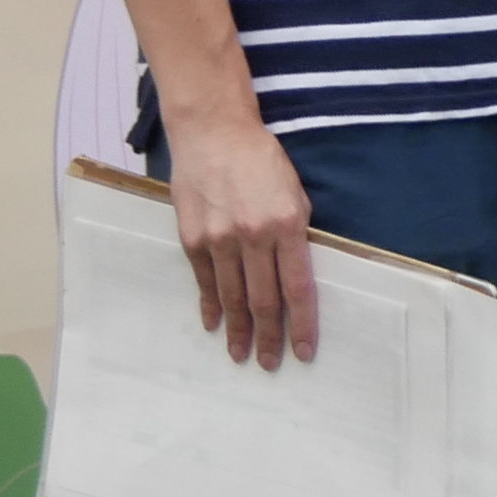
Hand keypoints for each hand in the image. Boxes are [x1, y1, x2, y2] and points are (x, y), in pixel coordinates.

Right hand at [170, 107, 315, 368]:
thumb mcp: (296, 193)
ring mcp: (219, 239)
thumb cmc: (262, 160)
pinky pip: (204, 281)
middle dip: (268, 338)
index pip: (299, 288)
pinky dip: (211, 306)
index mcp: (287, 225)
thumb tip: (296, 275)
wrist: (213, 132)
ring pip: (232, 297)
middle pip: (263, 301)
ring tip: (241, 354)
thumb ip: (297, 234)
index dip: (302, 325)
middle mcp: (253, 236)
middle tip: (269, 364)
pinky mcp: (192, 238)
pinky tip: (215, 324)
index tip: (304, 352)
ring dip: (237, 330)